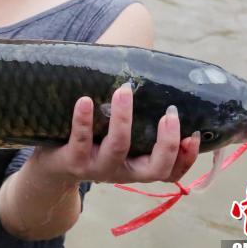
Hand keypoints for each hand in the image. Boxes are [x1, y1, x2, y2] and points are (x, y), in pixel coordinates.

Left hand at [31, 83, 199, 184]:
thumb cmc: (93, 143)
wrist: (51, 169)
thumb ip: (139, 120)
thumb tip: (156, 75)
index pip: (170, 172)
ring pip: (118, 147)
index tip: (194, 134)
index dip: (187, 159)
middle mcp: (122, 172)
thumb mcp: (118, 139)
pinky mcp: (73, 161)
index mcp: (138, 167)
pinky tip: (85, 100)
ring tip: (124, 91)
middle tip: (170, 114)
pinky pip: (80, 140)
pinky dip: (83, 119)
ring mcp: (98, 168)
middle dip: (166, 142)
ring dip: (123, 118)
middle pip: (154, 169)